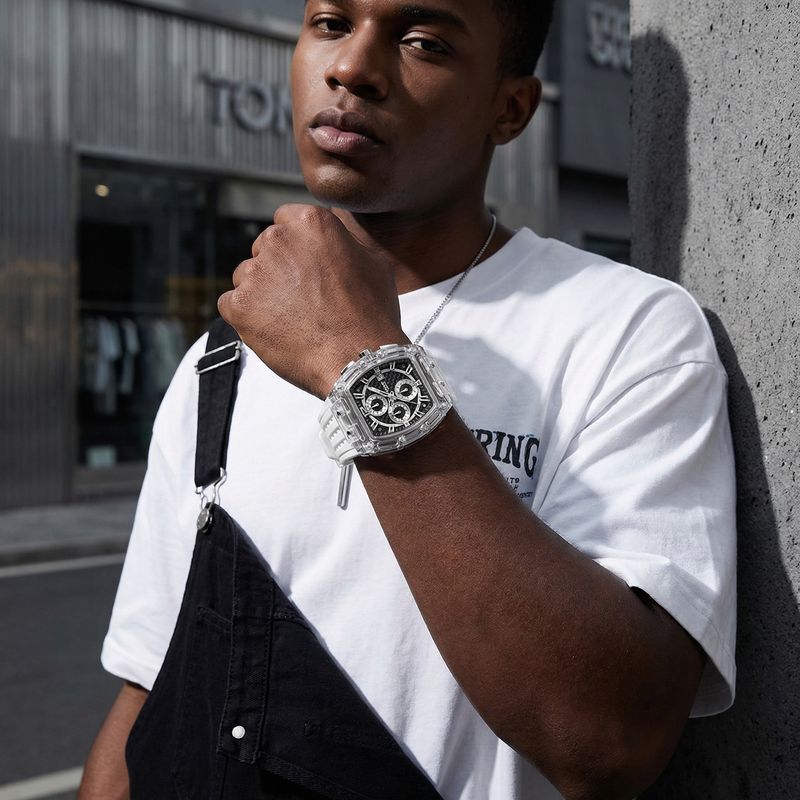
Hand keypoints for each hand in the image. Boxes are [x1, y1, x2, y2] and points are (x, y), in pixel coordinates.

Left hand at [218, 204, 408, 398]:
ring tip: (291, 319)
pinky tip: (273, 330)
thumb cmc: (371, 314)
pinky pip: (231, 304)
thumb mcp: (373, 263)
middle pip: (263, 248)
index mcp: (310, 222)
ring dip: (262, 293)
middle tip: (301, 298)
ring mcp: (255, 274)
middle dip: (277, 269)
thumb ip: (344, 242)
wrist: (358, 360)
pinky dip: (246, 317)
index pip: (285, 220)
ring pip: (246, 276)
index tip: (306, 267)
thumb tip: (335, 238)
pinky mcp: (238, 306)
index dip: (296, 246)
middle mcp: (277, 240)